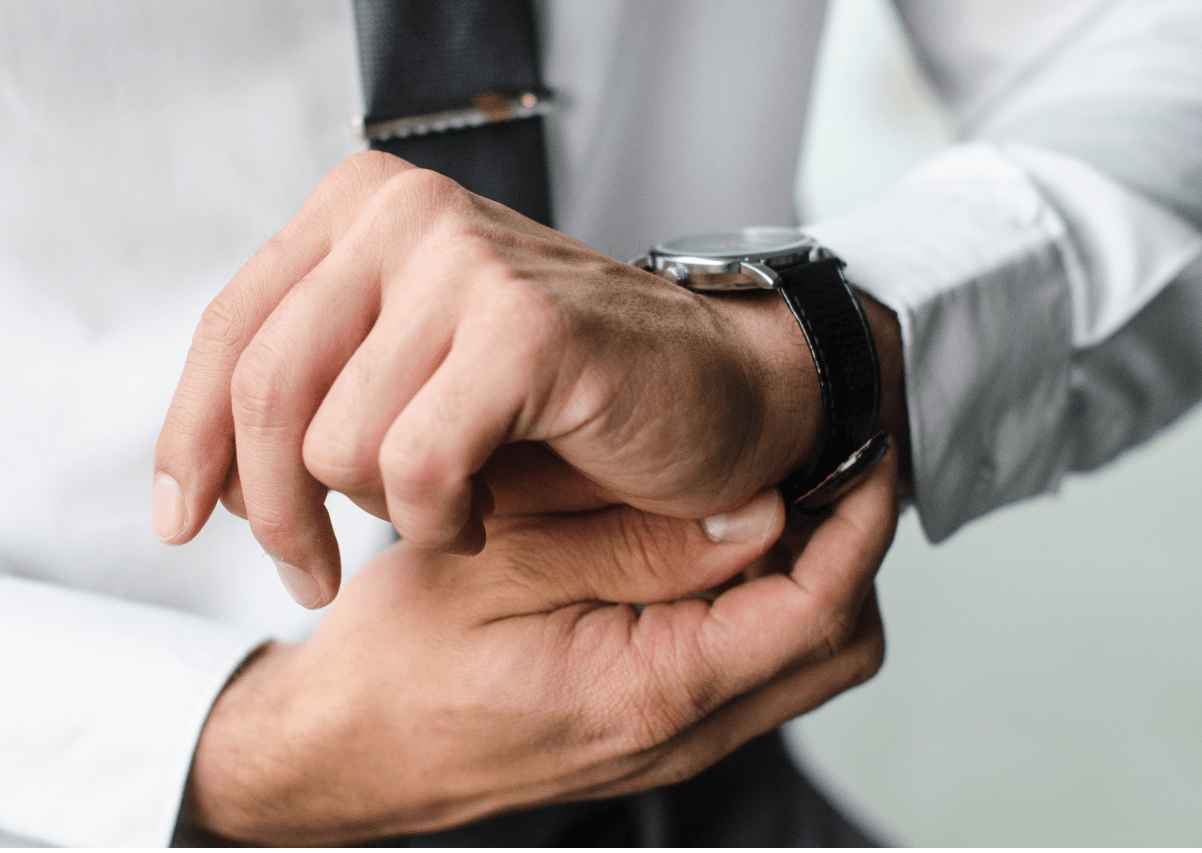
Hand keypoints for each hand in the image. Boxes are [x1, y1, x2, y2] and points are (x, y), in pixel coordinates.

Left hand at [155, 151, 890, 606]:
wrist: (717, 390)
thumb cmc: (559, 396)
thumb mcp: (407, 370)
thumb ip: (314, 379)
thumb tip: (199, 463)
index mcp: (364, 208)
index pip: (230, 332)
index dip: (188, 440)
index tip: (184, 520)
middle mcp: (406, 214)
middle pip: (263, 390)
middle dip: (272, 510)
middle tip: (309, 571)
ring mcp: (468, 262)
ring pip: (335, 442)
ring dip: (384, 514)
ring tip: (451, 507)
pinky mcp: (526, 330)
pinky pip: (417, 467)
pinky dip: (442, 520)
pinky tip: (484, 513)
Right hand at [180, 452, 898, 846]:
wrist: (336, 754)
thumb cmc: (392, 665)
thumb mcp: (499, 571)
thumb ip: (632, 543)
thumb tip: (757, 513)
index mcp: (651, 692)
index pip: (817, 609)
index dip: (858, 521)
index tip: (866, 444)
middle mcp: (679, 733)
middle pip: (837, 646)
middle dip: (850, 548)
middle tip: (821, 462)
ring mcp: (666, 740)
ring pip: (797, 658)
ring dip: (805, 573)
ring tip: (763, 490)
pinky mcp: (645, 727)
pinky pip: (744, 664)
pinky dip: (753, 599)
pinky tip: (700, 540)